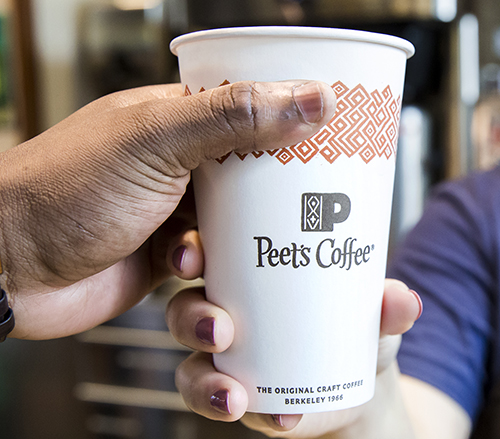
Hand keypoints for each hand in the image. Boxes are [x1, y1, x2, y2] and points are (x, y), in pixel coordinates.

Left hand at [0, 80, 335, 339]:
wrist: (6, 266)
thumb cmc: (64, 191)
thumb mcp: (155, 141)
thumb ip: (233, 116)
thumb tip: (312, 98)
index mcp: (180, 123)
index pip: (255, 113)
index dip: (296, 129)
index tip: (334, 149)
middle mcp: (181, 167)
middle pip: (254, 181)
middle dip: (276, 205)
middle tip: (300, 222)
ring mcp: (175, 215)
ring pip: (237, 233)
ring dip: (236, 256)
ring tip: (205, 265)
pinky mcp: (167, 260)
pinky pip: (211, 270)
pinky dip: (209, 283)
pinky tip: (192, 288)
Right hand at [167, 271, 421, 437]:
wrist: (358, 380)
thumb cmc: (353, 327)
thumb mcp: (369, 311)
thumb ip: (385, 305)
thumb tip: (402, 301)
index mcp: (245, 275)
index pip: (203, 254)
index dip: (186, 251)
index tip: (193, 257)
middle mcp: (225, 313)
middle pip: (184, 309)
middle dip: (191, 318)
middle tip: (219, 330)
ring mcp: (226, 359)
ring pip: (190, 365)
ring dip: (203, 381)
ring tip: (234, 395)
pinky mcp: (238, 396)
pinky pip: (220, 404)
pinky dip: (243, 413)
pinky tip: (280, 419)